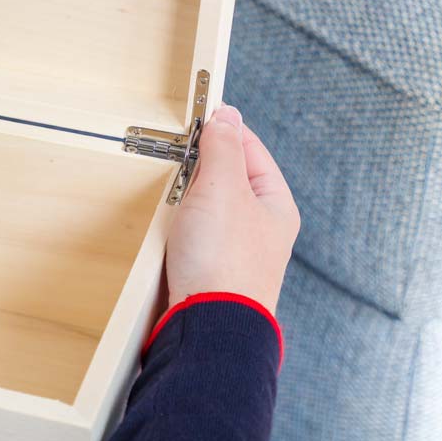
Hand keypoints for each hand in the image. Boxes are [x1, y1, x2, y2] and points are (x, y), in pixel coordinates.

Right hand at [165, 106, 299, 312]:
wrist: (208, 325)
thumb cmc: (224, 261)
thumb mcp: (224, 188)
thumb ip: (224, 148)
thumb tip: (226, 117)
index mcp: (275, 206)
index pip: (250, 151)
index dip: (224, 129)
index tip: (198, 115)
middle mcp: (259, 229)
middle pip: (227, 179)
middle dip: (199, 166)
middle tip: (178, 155)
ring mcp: (233, 251)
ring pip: (206, 208)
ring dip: (186, 198)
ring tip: (171, 193)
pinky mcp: (207, 271)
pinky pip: (192, 235)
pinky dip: (177, 224)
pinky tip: (166, 227)